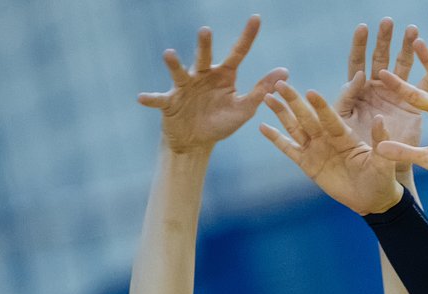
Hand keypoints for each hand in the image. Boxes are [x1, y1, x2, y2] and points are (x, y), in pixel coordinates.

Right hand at [138, 16, 286, 153]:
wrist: (196, 141)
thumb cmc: (220, 122)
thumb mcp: (244, 109)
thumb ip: (262, 90)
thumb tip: (285, 71)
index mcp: (224, 76)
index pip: (238, 53)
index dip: (248, 36)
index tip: (257, 18)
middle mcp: (203, 76)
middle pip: (205, 57)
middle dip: (204, 45)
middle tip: (206, 31)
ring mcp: (184, 88)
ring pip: (179, 72)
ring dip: (174, 64)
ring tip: (169, 54)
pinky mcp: (169, 103)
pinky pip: (159, 99)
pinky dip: (151, 98)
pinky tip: (142, 98)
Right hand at [260, 82, 401, 215]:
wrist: (372, 199)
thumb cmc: (381, 178)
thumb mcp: (383, 160)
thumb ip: (380, 140)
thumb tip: (381, 118)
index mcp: (344, 135)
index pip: (329, 117)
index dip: (320, 106)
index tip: (310, 92)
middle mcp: (327, 138)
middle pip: (307, 116)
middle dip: (293, 101)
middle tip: (279, 84)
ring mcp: (315, 149)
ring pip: (295, 127)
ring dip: (281, 113)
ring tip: (267, 97)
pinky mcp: (307, 163)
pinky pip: (289, 148)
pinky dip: (276, 139)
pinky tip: (262, 126)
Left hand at [335, 20, 427, 162]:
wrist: (383, 173)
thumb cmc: (359, 153)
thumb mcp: (347, 124)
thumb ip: (347, 100)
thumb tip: (358, 76)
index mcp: (359, 93)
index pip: (357, 63)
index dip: (360, 45)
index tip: (364, 27)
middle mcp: (378, 90)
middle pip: (381, 59)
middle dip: (386, 40)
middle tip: (389, 22)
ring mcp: (397, 96)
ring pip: (404, 67)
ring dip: (409, 49)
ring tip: (414, 31)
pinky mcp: (415, 107)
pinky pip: (427, 85)